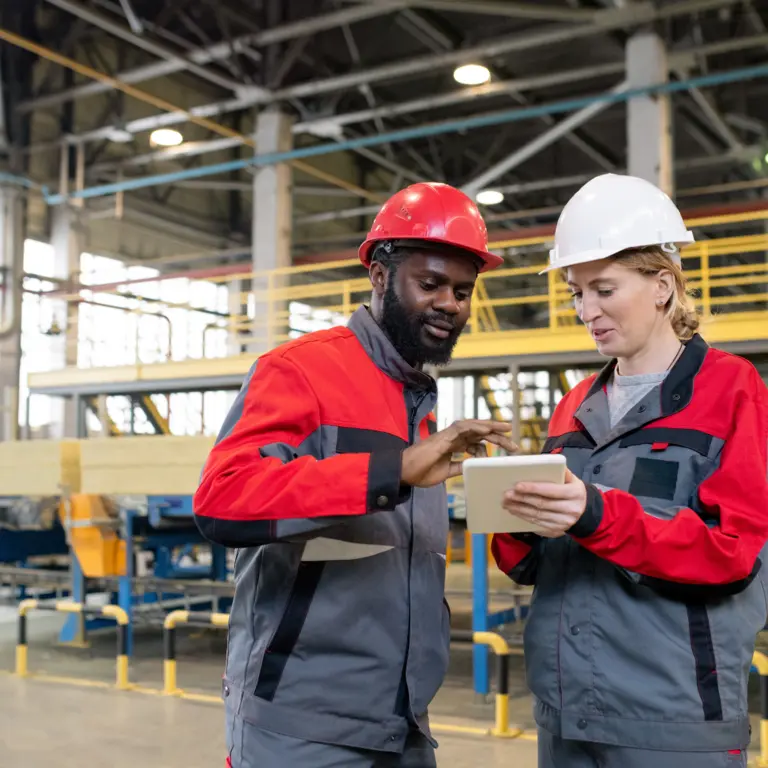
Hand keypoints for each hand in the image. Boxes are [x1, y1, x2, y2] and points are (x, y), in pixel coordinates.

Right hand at [401, 420, 517, 487]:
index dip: (493, 444)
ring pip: (474, 426)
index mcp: (455, 446)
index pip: (478, 442)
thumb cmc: (422, 471)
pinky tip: (487, 429)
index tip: (507, 450)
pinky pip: (462, 428)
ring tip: (506, 428)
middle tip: (515, 444)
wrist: (405, 472)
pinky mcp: (444, 436)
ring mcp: (449, 435)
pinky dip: (475, 427)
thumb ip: (459, 467)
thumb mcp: (447, 472)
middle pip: (480, 433)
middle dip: (498, 436)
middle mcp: (454, 438)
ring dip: (491, 426)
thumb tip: (472, 468)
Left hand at [502, 468, 586, 537]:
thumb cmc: (572, 490)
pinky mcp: (557, 530)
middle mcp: (571, 510)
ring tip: (507, 503)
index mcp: (575, 494)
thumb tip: (546, 463)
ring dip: (520, 509)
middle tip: (507, 494)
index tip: (518, 485)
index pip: (551, 491)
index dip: (534, 488)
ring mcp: (564, 522)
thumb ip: (561, 471)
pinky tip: (515, 511)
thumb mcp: (572, 479)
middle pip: (542, 504)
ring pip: (538, 516)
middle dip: (522, 499)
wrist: (584, 511)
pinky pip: (537, 524)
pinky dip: (524, 517)